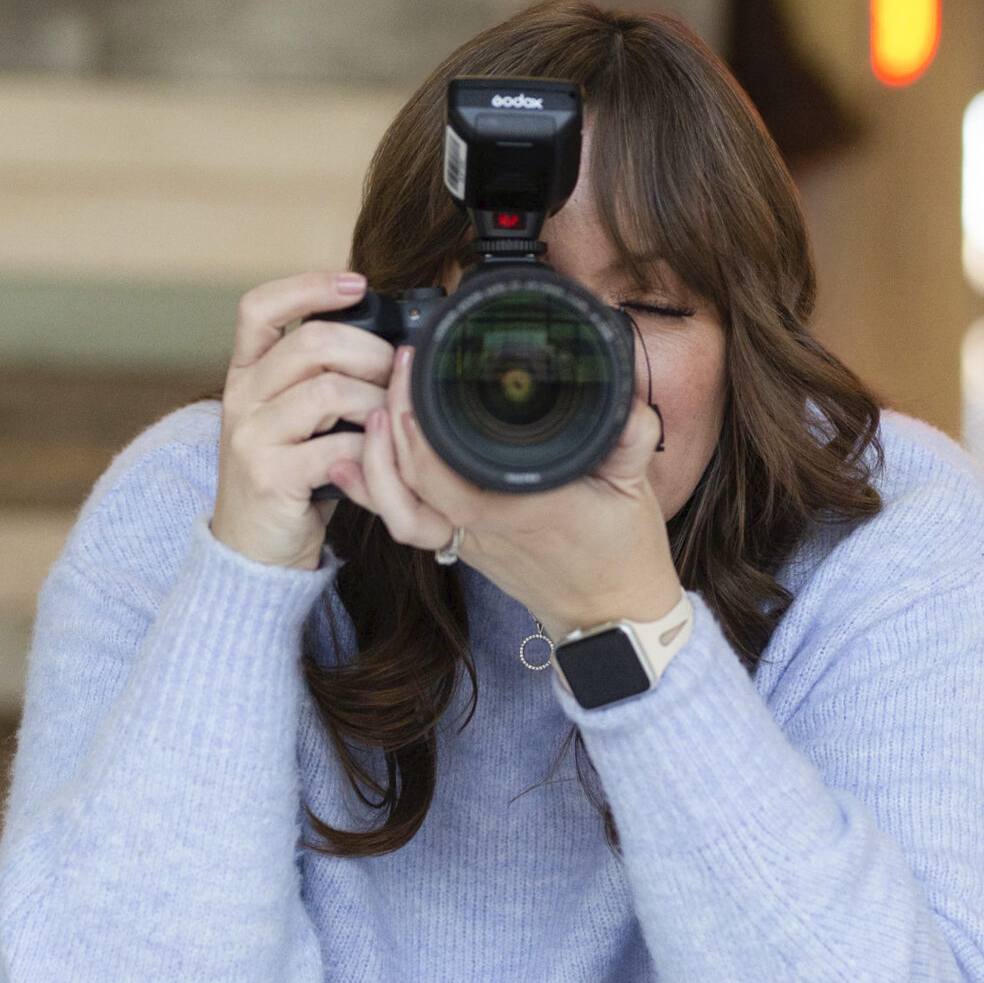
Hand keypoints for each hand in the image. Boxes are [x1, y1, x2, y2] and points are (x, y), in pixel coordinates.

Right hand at [211, 272, 396, 569]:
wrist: (252, 549)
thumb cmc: (290, 475)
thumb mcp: (296, 417)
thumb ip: (320, 377)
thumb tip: (388, 340)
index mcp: (246, 373)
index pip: (259, 307)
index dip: (308, 286)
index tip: (357, 283)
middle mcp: (241, 397)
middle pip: (310, 343)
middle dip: (371, 352)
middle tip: (398, 374)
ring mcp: (251, 437)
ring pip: (329, 391)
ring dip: (379, 403)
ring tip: (394, 421)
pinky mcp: (270, 476)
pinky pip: (338, 447)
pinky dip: (373, 451)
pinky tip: (379, 460)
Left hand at [330, 346, 685, 638]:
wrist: (610, 615)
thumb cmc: (623, 552)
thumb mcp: (635, 486)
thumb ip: (631, 436)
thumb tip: (626, 396)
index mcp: (523, 507)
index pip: (450, 472)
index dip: (419, 429)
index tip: (415, 372)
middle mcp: (484, 526)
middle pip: (412, 480)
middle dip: (391, 421)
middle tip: (395, 368)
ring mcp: (467, 540)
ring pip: (398, 509)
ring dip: (374, 460)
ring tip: (371, 411)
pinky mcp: (460, 545)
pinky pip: (405, 521)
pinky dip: (373, 492)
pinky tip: (348, 462)